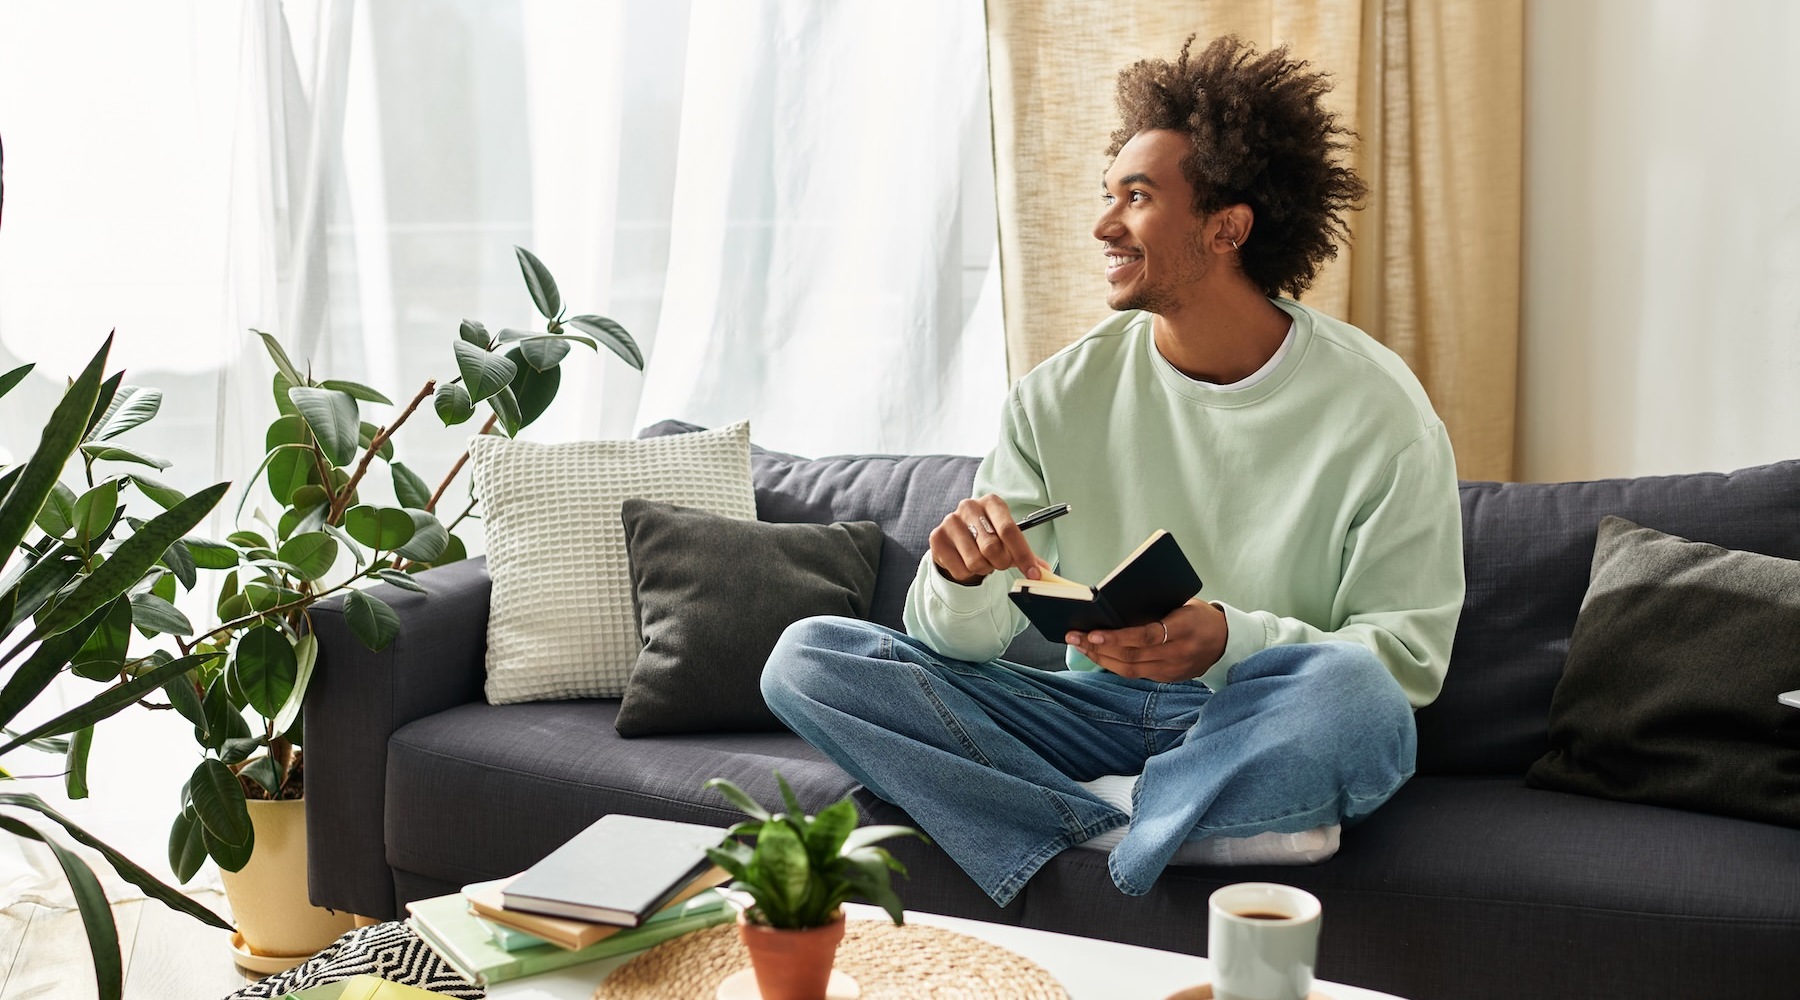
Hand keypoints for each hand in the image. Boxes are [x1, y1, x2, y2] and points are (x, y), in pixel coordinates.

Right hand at [929, 494, 1052, 585]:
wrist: (956, 539)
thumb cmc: (987, 536)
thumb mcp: (1007, 539)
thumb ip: (1025, 554)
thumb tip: (1042, 571)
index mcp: (992, 502)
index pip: (1009, 530)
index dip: (1023, 555)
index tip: (1033, 573)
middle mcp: (969, 506)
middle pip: (992, 547)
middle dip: (1001, 563)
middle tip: (1001, 563)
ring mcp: (950, 521)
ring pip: (976, 561)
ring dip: (984, 568)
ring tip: (983, 560)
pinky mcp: (936, 538)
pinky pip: (960, 569)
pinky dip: (968, 573)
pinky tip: (966, 562)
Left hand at [1068, 599, 1226, 682]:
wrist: (1225, 641)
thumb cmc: (1198, 615)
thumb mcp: (1181, 604)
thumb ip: (1154, 609)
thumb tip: (1113, 607)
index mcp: (1184, 629)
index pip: (1146, 637)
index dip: (1117, 637)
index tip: (1093, 633)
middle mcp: (1178, 654)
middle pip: (1131, 656)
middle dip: (1098, 648)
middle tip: (1074, 637)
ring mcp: (1172, 670)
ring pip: (1129, 669)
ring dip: (1100, 658)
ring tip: (1080, 646)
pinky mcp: (1168, 678)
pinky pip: (1135, 674)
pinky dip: (1113, 665)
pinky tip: (1098, 655)